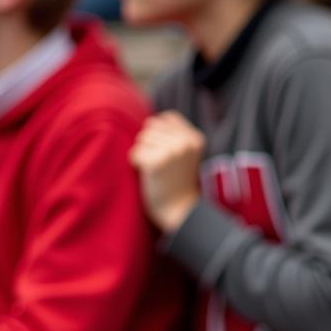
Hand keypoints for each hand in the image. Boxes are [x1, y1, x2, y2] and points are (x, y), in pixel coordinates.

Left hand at [129, 111, 204, 233]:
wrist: (180, 212)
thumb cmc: (178, 182)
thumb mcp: (186, 154)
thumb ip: (175, 135)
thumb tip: (150, 121)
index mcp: (196, 138)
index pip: (166, 118)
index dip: (161, 134)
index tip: (168, 153)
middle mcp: (186, 142)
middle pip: (151, 127)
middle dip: (151, 144)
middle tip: (162, 165)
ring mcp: (172, 151)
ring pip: (142, 139)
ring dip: (144, 155)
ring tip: (158, 171)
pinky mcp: (156, 162)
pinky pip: (135, 153)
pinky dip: (137, 164)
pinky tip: (150, 176)